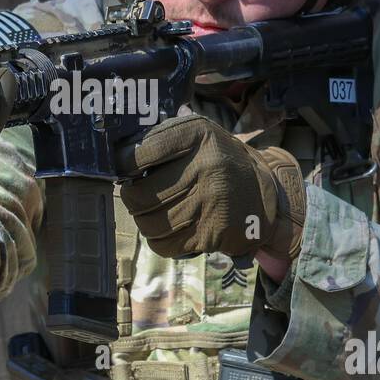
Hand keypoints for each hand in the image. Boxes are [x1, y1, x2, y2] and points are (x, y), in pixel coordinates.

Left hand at [117, 114, 306, 260]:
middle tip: (139, 196)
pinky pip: (165, 245)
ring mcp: (210, 202)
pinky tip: (171, 228)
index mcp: (197, 135)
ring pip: (148, 224)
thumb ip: (160, 139)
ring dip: (145, 221)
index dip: (124, 166)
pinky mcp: (212, 232)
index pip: (138, 154)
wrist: (264, 195)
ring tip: (155, 212)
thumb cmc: (217, 161)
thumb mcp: (197, 135)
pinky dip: (161, 240)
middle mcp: (206, 166)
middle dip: (132, 199)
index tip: (126, 171)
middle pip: (139, 196)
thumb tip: (115, 158)